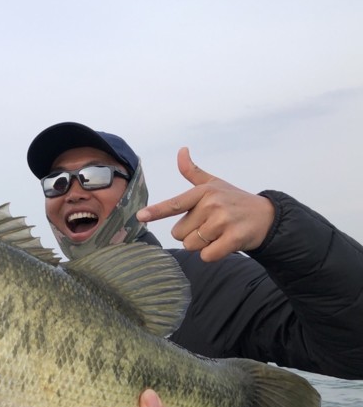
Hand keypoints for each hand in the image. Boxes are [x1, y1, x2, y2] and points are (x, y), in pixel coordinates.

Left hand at [136, 147, 274, 261]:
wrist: (266, 216)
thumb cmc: (233, 200)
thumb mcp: (214, 183)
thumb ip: (192, 171)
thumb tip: (181, 150)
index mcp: (203, 192)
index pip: (174, 204)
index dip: (155, 211)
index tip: (140, 216)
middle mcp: (212, 205)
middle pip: (179, 233)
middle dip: (191, 233)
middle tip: (210, 225)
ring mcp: (223, 222)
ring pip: (192, 245)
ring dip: (202, 244)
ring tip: (218, 233)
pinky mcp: (233, 239)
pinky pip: (207, 255)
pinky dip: (212, 254)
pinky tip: (224, 243)